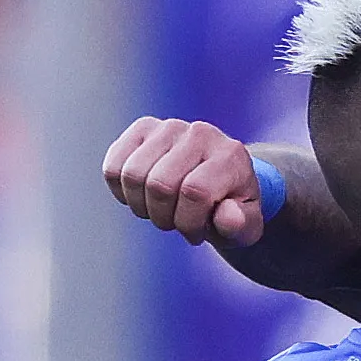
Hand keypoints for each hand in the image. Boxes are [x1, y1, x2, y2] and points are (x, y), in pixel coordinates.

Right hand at [102, 117, 265, 245]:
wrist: (220, 183)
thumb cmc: (232, 210)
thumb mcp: (246, 227)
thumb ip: (240, 225)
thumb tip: (227, 217)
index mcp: (230, 156)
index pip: (194, 192)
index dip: (189, 223)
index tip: (197, 234)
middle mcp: (200, 133)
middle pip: (159, 185)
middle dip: (164, 218)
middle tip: (176, 222)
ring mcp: (169, 127)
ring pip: (132, 175)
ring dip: (142, 207)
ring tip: (162, 210)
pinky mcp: (143, 129)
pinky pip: (114, 167)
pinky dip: (122, 192)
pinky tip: (143, 197)